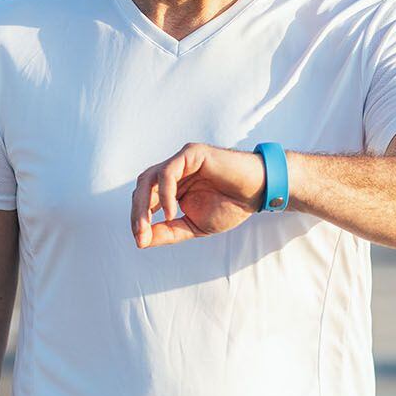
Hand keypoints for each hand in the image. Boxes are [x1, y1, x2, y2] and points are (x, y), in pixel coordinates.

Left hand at [130, 142, 264, 247]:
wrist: (258, 193)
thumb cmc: (231, 206)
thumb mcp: (194, 226)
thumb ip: (168, 231)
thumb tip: (141, 241)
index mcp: (172, 187)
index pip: (145, 200)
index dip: (138, 219)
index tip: (140, 241)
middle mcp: (173, 171)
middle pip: (142, 188)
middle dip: (137, 213)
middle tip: (140, 235)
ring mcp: (181, 160)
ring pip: (150, 178)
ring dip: (144, 204)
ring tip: (147, 226)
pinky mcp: (191, 154)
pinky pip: (168, 172)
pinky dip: (165, 194)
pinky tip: (172, 213)